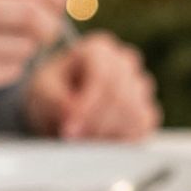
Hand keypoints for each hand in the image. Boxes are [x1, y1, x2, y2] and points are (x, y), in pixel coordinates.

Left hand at [25, 33, 160, 140]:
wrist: (61, 111)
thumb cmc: (52, 94)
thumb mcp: (42, 93)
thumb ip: (56, 101)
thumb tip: (73, 114)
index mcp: (98, 49)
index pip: (103, 76)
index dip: (88, 105)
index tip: (69, 129)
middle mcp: (125, 62)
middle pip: (121, 96)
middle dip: (96, 123)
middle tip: (74, 140)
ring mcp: (140, 86)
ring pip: (135, 112)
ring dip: (108, 132)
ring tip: (84, 140)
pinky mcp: (148, 111)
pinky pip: (144, 126)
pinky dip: (123, 139)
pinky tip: (102, 141)